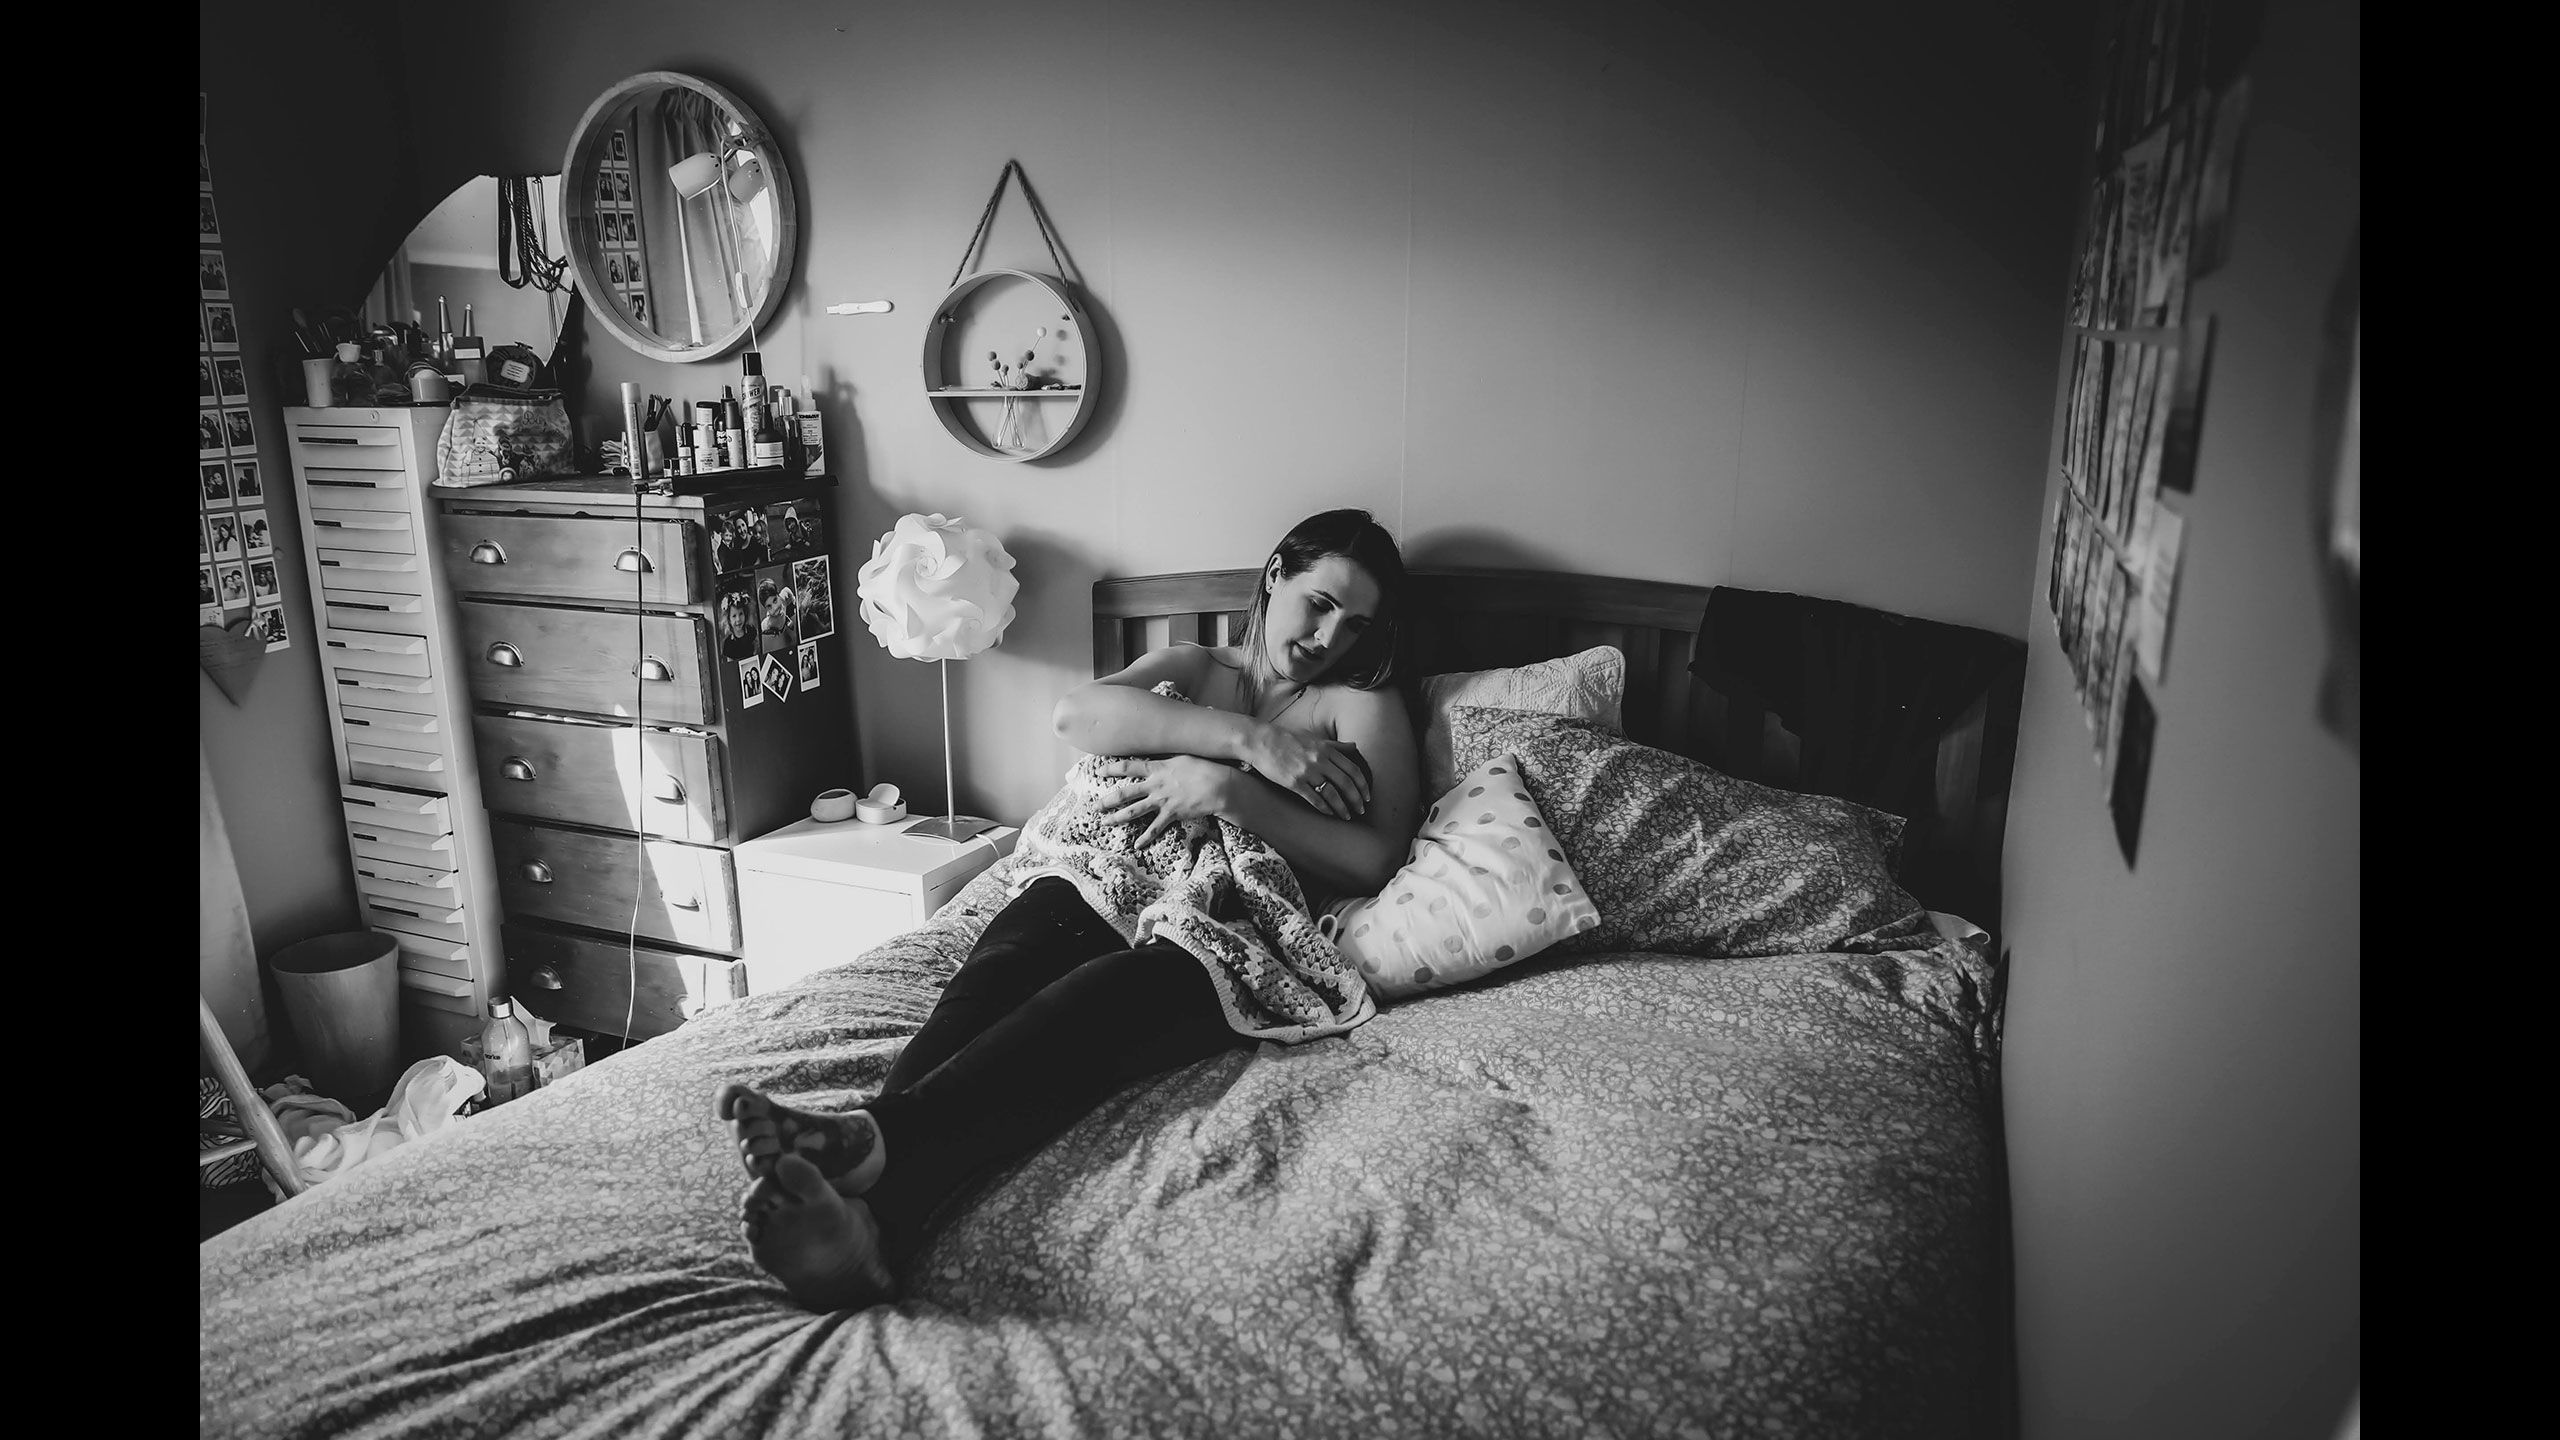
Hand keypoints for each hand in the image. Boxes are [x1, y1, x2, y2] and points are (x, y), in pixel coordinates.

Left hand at [1095, 756, 1234, 846]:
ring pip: (1134, 812)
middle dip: (1108, 800)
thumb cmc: (1203, 767)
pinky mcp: (1171, 815)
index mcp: (1157, 769)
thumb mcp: (1182, 757)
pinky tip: (1136, 845)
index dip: (1111, 768)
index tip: (1098, 771)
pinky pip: (1154, 828)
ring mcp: (1161, 802)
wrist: (1218, 786)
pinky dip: (1145, 838)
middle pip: (1125, 793)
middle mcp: (1155, 786)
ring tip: (1105, 823)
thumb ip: (1166, 758)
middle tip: (1095, 806)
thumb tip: (1157, 755)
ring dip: (1117, 818)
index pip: (1128, 766)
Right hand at [1239, 724, 1369, 819]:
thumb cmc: (1288, 739)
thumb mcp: (1314, 738)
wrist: (1261, 741)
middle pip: (1346, 783)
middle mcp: (1320, 760)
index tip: (1367, 796)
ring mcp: (1307, 772)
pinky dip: (1324, 808)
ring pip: (1332, 794)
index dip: (1363, 785)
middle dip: (1357, 799)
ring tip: (1347, 816)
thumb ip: (1336, 745)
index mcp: (1326, 749)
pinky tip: (1329, 813)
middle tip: (1361, 810)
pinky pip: (1314, 799)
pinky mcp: (1294, 783)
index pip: (1353, 769)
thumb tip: (1355, 746)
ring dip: (1342, 808)